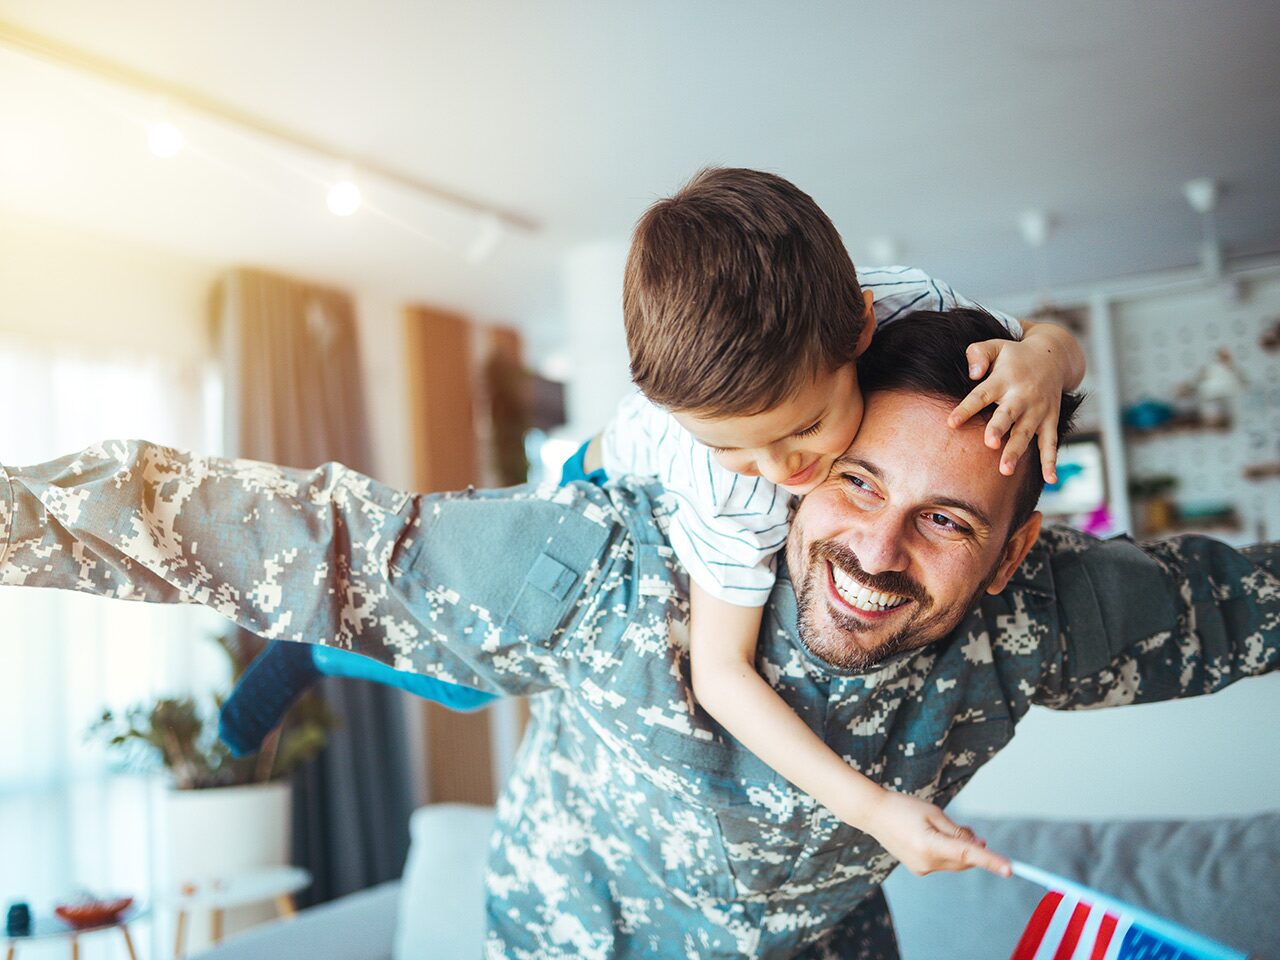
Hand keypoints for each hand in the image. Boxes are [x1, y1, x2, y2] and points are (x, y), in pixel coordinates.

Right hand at [862, 789, 1010, 877]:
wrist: (873, 814)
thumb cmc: (903, 807)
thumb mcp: (934, 812)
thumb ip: (957, 831)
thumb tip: (977, 844)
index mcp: (929, 845)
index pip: (968, 854)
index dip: (990, 861)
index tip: (1010, 869)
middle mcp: (926, 862)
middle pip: (964, 860)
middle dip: (973, 848)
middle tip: (970, 829)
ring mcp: (921, 868)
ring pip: (955, 863)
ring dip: (960, 849)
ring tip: (946, 829)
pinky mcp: (918, 869)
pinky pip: (943, 863)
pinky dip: (947, 852)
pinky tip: (935, 837)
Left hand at [947, 331, 1070, 482]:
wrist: (1054, 357)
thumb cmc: (1013, 355)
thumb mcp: (995, 345)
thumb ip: (977, 354)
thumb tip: (972, 373)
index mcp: (1004, 379)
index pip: (981, 395)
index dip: (966, 409)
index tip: (951, 423)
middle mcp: (1022, 396)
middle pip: (1008, 415)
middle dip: (999, 429)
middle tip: (990, 444)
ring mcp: (1038, 410)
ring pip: (1026, 433)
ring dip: (1017, 451)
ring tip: (1005, 470)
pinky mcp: (1051, 420)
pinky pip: (1052, 442)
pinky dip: (1051, 461)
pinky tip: (1050, 480)